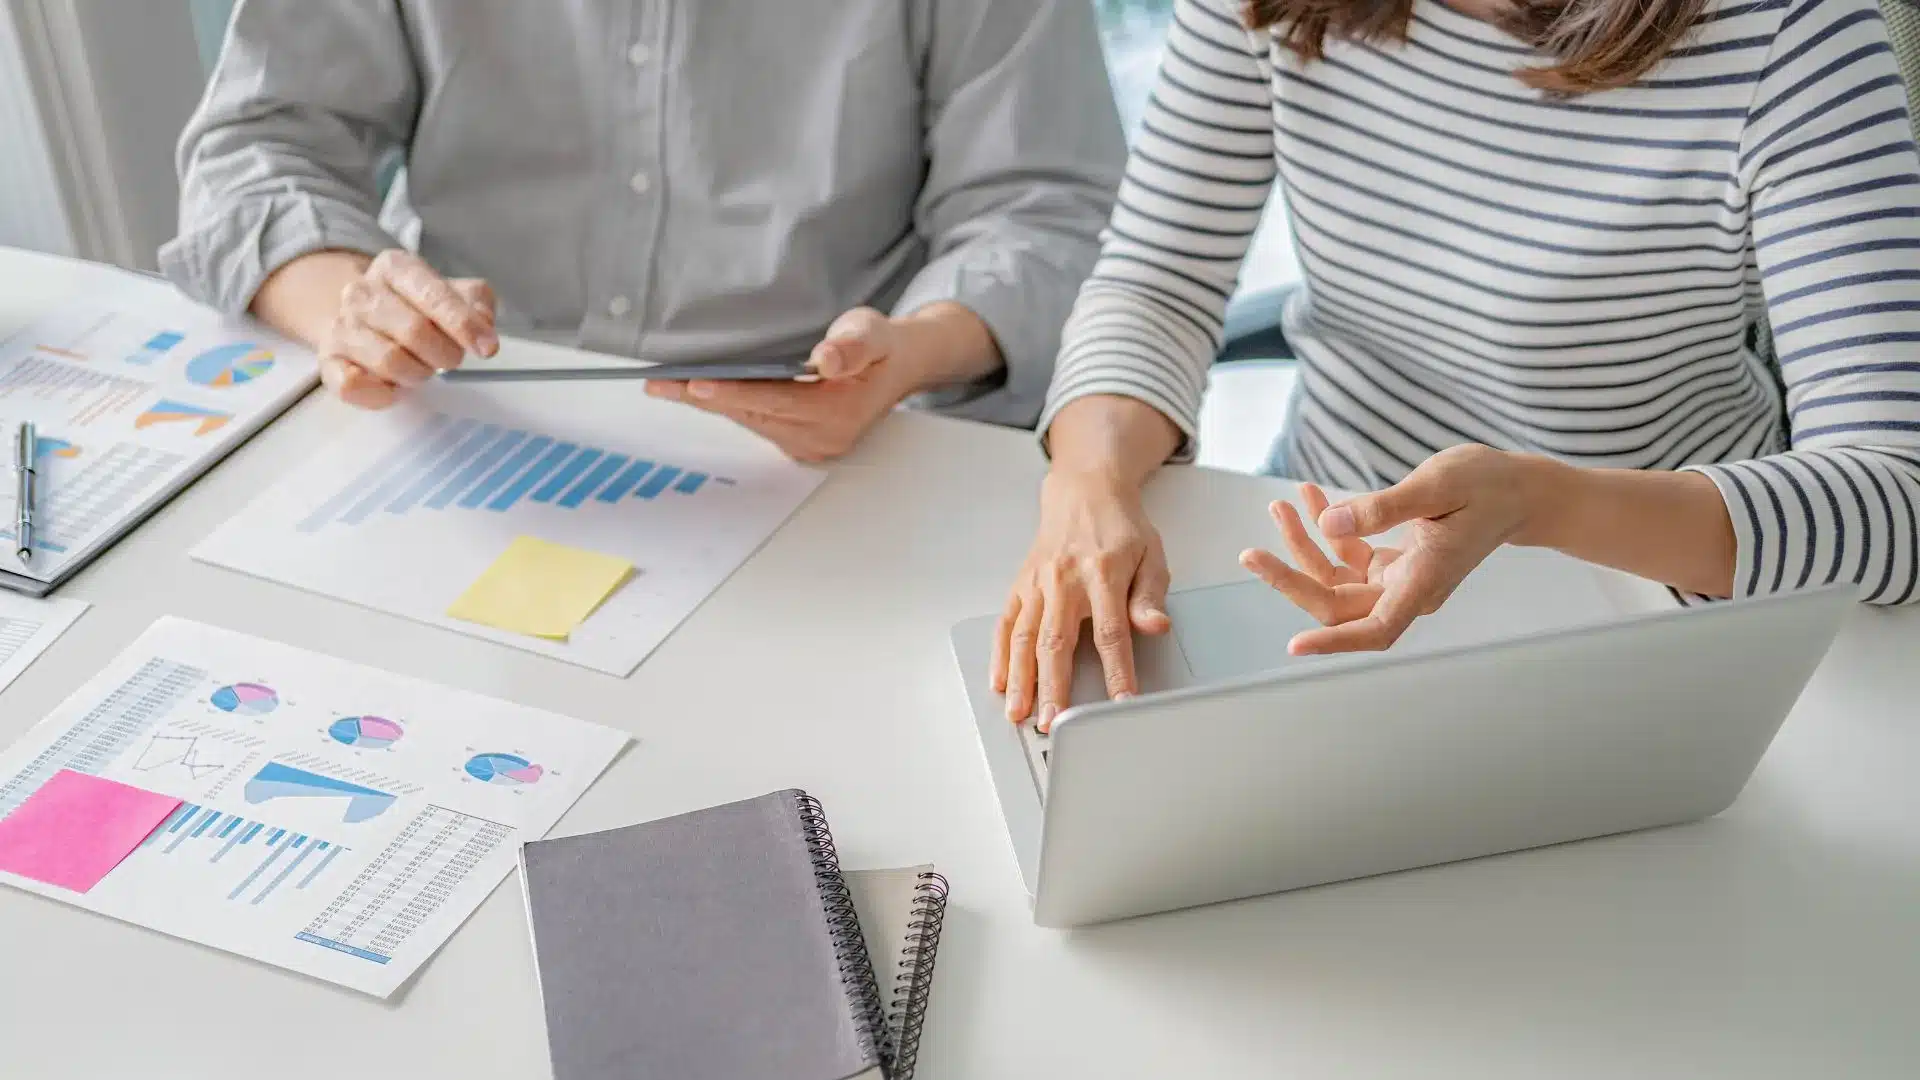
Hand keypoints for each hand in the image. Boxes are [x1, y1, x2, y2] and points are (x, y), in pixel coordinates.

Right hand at [317, 250, 498, 408]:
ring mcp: (342, 326)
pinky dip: (382, 393)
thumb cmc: (417, 309)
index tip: (487, 348)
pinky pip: (353, 386)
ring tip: (421, 368)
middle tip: (450, 359)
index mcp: (396, 267)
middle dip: (444, 354)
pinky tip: (393, 386)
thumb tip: (483, 322)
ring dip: (417, 373)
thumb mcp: (453, 294)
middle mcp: (362, 292)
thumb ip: (476, 302)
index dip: (464, 324)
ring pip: (389, 360)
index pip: (433, 294)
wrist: (365, 320)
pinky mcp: (328, 360)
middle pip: (414, 331)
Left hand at [644, 307, 915, 461]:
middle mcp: (821, 438)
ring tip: (665, 386)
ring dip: (709, 403)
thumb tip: (827, 359)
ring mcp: (808, 444)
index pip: (776, 401)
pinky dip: (727, 405)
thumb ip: (853, 345)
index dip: (733, 392)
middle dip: (703, 399)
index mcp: (839, 414)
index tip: (696, 385)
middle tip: (658, 385)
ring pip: (749, 421)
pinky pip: (755, 422)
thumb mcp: (874, 333)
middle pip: (752, 415)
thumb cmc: (881, 347)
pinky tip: (697, 391)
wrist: (897, 367)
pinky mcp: (798, 441)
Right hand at [993, 469, 1172, 731]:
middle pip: (1057, 641)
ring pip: (1026, 637)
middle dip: (1054, 686)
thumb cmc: (1120, 527)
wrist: (1084, 491)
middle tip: (1054, 721)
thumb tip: (1155, 626)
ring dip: (1021, 678)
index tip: (1120, 703)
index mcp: (1103, 572)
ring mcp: (1038, 582)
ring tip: (1019, 713)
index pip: (1111, 632)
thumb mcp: (1152, 555)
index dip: (1117, 671)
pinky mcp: (1021, 585)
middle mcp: (1064, 578)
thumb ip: (1151, 595)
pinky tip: (1000, 682)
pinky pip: (1007, 623)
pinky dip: (1001, 655)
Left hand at [1239, 446, 1548, 654]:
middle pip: (1338, 603)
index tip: (1296, 645)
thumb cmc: (1487, 486)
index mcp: (1425, 582)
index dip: (1335, 642)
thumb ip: (1383, 507)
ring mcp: (1399, 578)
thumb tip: (1330, 524)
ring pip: (1336, 579)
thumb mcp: (1436, 485)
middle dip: (1292, 578)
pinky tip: (1311, 498)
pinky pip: (1348, 556)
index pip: (1375, 628)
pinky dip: (1328, 530)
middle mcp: (1409, 589)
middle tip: (1250, 553)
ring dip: (1304, 546)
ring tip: (1282, 505)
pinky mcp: (1394, 562)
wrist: (1518, 490)